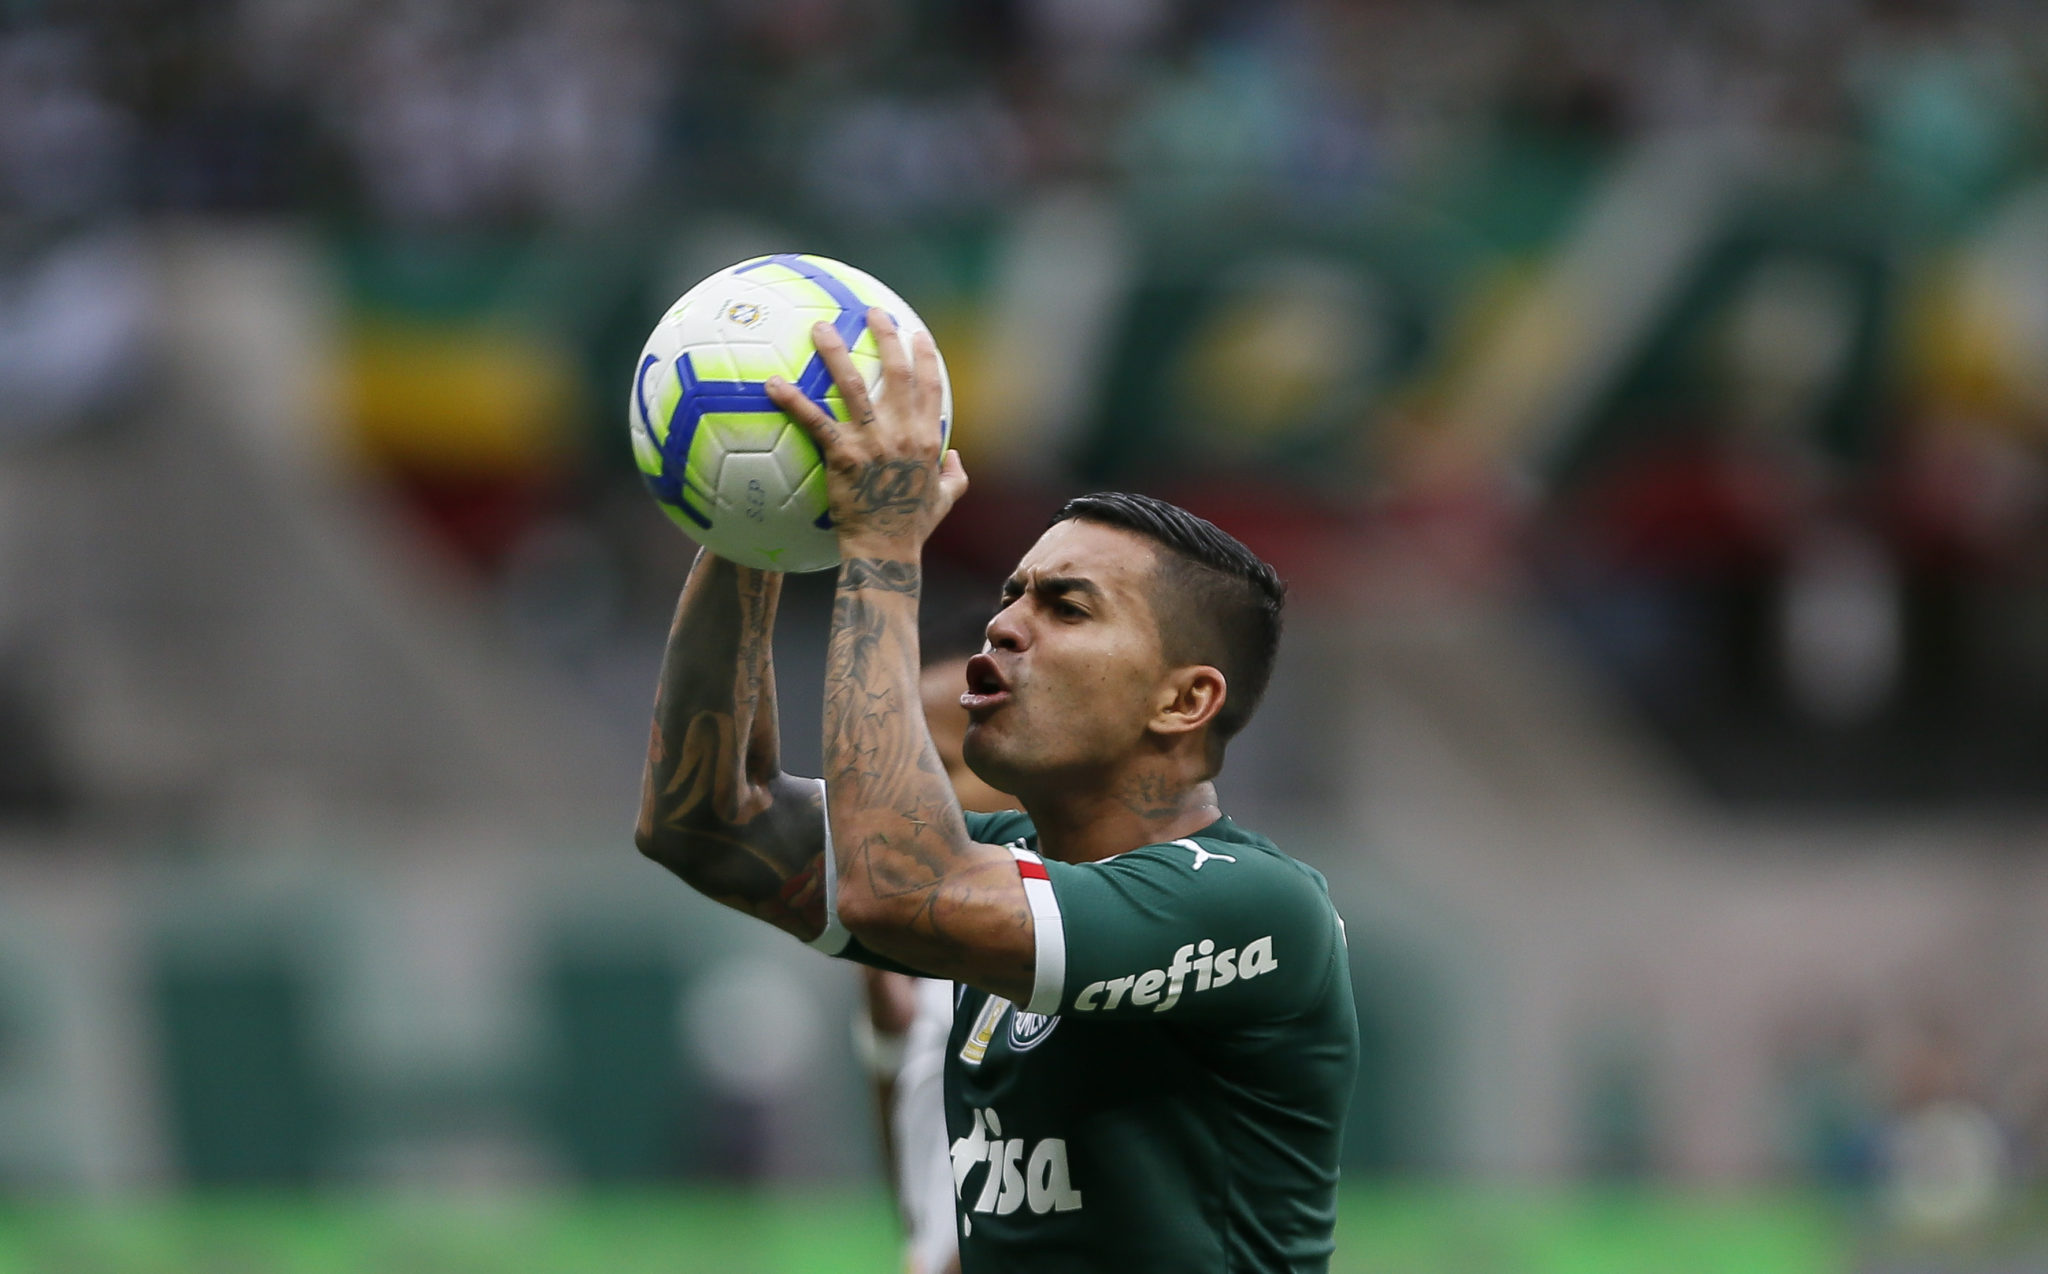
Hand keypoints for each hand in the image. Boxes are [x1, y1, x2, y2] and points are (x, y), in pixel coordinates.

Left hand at [766, 308, 966, 551]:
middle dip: (886, 336)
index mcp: (928, 438)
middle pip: (896, 372)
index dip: (925, 356)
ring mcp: (872, 441)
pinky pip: (814, 420)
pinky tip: (771, 382)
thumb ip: (954, 475)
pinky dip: (792, 399)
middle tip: (873, 311)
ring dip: (835, 352)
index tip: (917, 334)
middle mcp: (903, 432)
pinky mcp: (843, 455)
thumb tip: (955, 456)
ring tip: (820, 328)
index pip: (930, 385)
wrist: (885, 550)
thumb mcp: (945, 500)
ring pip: (853, 384)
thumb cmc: (913, 528)